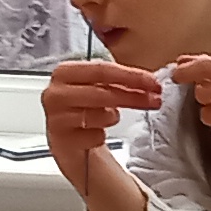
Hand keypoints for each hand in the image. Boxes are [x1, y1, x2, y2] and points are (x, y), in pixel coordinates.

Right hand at [39, 56, 165, 157]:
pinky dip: (101, 136)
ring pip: (99, 115)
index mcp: (64, 73)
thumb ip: (118, 80)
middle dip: (133, 96)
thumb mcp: (99, 87)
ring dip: (112, 117)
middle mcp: (55, 93)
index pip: (102, 70)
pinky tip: (96, 134)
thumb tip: (150, 83)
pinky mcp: (61, 141)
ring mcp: (56, 118)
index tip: (154, 83)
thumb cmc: (86, 109)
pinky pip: (95, 137)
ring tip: (110, 116)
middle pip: (102, 92)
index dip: (131, 76)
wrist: (68, 140)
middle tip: (155, 100)